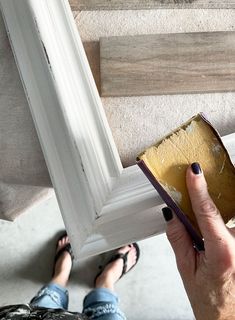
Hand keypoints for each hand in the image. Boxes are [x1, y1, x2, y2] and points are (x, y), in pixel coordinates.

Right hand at [162, 163, 234, 319]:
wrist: (230, 316)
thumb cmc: (211, 301)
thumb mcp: (186, 270)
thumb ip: (178, 238)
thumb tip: (171, 213)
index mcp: (223, 252)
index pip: (207, 213)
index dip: (198, 189)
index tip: (194, 171)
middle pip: (223, 208)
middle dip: (212, 191)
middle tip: (198, 177)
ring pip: (230, 213)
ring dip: (218, 202)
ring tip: (202, 196)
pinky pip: (232, 220)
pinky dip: (223, 212)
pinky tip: (214, 210)